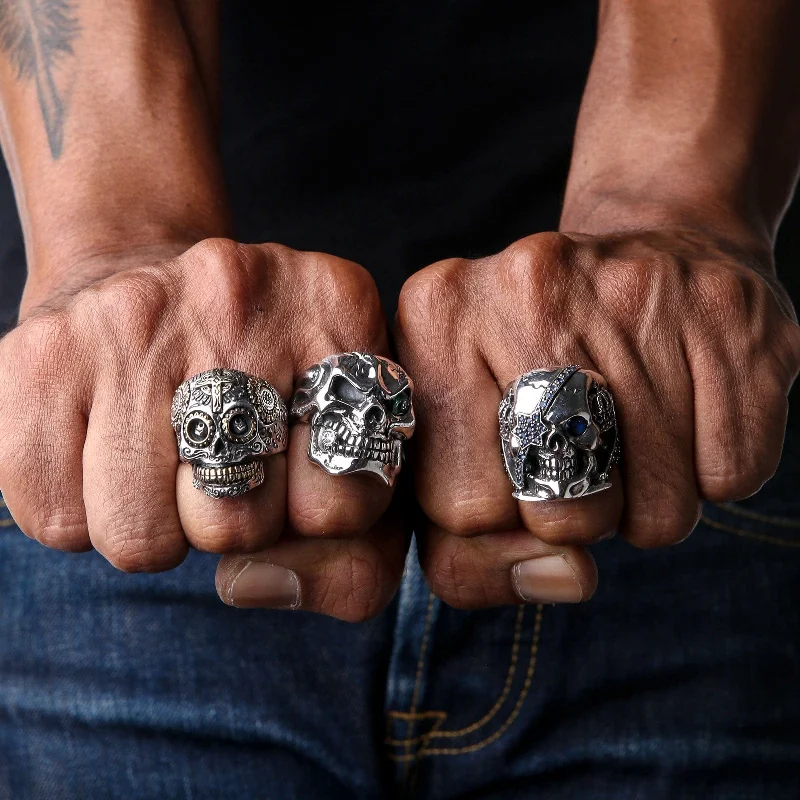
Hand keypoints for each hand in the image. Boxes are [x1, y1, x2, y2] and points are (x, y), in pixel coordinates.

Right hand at [0, 239, 406, 620]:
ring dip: (154, 527)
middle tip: (220, 465)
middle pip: (238, 528)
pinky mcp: (42, 353)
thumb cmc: (258, 382)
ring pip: (139, 539)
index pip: (344, 501)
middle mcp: (239, 298)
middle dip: (231, 526)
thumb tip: (257, 587)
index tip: (295, 476)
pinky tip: (106, 452)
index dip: (316, 518)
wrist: (136, 273)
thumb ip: (358, 553)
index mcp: (337, 308)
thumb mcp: (340, 436)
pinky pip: (56, 522)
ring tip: (163, 460)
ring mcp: (132, 319)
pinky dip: (81, 515)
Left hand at [395, 230, 799, 608]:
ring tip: (631, 426)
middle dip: (576, 518)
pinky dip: (711, 470)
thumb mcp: (463, 449)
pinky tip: (684, 407)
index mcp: (436, 316)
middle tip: (580, 452)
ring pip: (659, 510)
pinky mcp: (728, 310)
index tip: (513, 478)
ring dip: (647, 499)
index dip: (497, 522)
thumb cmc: (535, 373)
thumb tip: (559, 578)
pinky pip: (731, 474)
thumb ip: (466, 551)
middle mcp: (526, 284)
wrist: (647, 250)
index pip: (462, 510)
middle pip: (562, 514)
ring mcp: (633, 288)